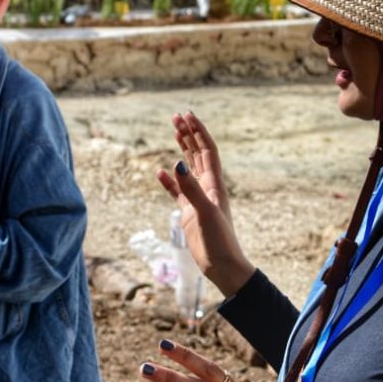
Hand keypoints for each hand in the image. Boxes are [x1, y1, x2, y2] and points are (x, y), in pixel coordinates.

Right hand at [156, 112, 254, 296]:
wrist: (222, 266)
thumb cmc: (219, 240)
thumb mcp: (204, 212)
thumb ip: (191, 189)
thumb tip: (177, 163)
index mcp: (215, 184)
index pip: (207, 151)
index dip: (198, 132)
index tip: (187, 115)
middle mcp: (208, 188)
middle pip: (198, 154)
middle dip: (189, 135)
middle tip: (177, 116)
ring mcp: (198, 199)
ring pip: (189, 168)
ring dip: (182, 150)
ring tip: (173, 132)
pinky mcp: (190, 212)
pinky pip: (178, 191)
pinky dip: (169, 180)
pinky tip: (160, 172)